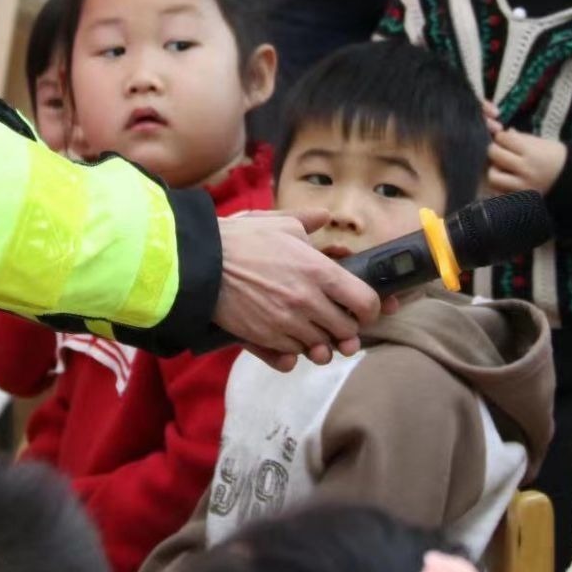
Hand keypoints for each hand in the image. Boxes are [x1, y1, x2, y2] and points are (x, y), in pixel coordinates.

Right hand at [213, 210, 380, 369]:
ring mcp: (288, 324)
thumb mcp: (280, 223)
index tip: (363, 307)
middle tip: (336, 317)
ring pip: (322, 347)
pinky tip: (290, 335)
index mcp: (319, 272)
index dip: (371, 309)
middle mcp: (309, 302)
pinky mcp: (266, 339)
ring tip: (311, 327)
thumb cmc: (241, 241)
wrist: (200, 264)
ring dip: (321, 340)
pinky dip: (296, 349)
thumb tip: (325, 216)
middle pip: (348, 331)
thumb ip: (309, 221)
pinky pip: (294, 356)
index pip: (366, 303)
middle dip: (346, 327)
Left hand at [487, 123, 567, 194]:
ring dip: (495, 170)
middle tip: (501, 152)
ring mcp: (521, 187)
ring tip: (503, 168)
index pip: (503, 138)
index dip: (502, 136)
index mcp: (531, 152)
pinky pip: (499, 192)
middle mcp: (526, 170)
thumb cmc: (552, 157)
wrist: (569, 181)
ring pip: (493, 176)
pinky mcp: (519, 200)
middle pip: (494, 154)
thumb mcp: (539, 143)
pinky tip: (506, 181)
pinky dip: (499, 186)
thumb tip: (495, 130)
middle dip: (495, 150)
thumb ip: (517, 137)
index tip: (506, 139)